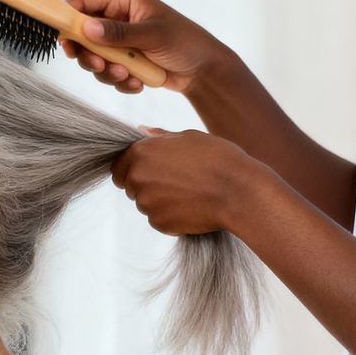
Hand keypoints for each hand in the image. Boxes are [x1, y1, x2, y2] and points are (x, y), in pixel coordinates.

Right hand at [62, 0, 234, 94]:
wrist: (203, 70)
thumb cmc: (184, 42)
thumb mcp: (152, 35)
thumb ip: (118, 33)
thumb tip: (86, 28)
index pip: (81, 3)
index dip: (68, 20)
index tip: (66, 43)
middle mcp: (116, 17)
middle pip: (81, 34)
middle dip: (88, 54)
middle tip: (98, 65)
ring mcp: (119, 41)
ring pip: (92, 57)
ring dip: (106, 71)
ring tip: (127, 75)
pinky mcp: (123, 60)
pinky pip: (107, 72)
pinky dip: (119, 81)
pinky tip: (138, 83)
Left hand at [110, 128, 259, 235]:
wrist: (238, 191)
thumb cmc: (217, 159)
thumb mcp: (188, 137)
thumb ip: (160, 137)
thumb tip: (142, 131)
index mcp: (141, 152)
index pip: (117, 165)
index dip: (132, 168)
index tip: (151, 170)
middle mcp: (138, 178)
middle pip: (129, 185)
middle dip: (145, 184)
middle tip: (174, 181)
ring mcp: (147, 202)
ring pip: (144, 203)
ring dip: (158, 200)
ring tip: (187, 192)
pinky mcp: (160, 223)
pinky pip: (157, 219)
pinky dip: (169, 215)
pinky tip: (191, 206)